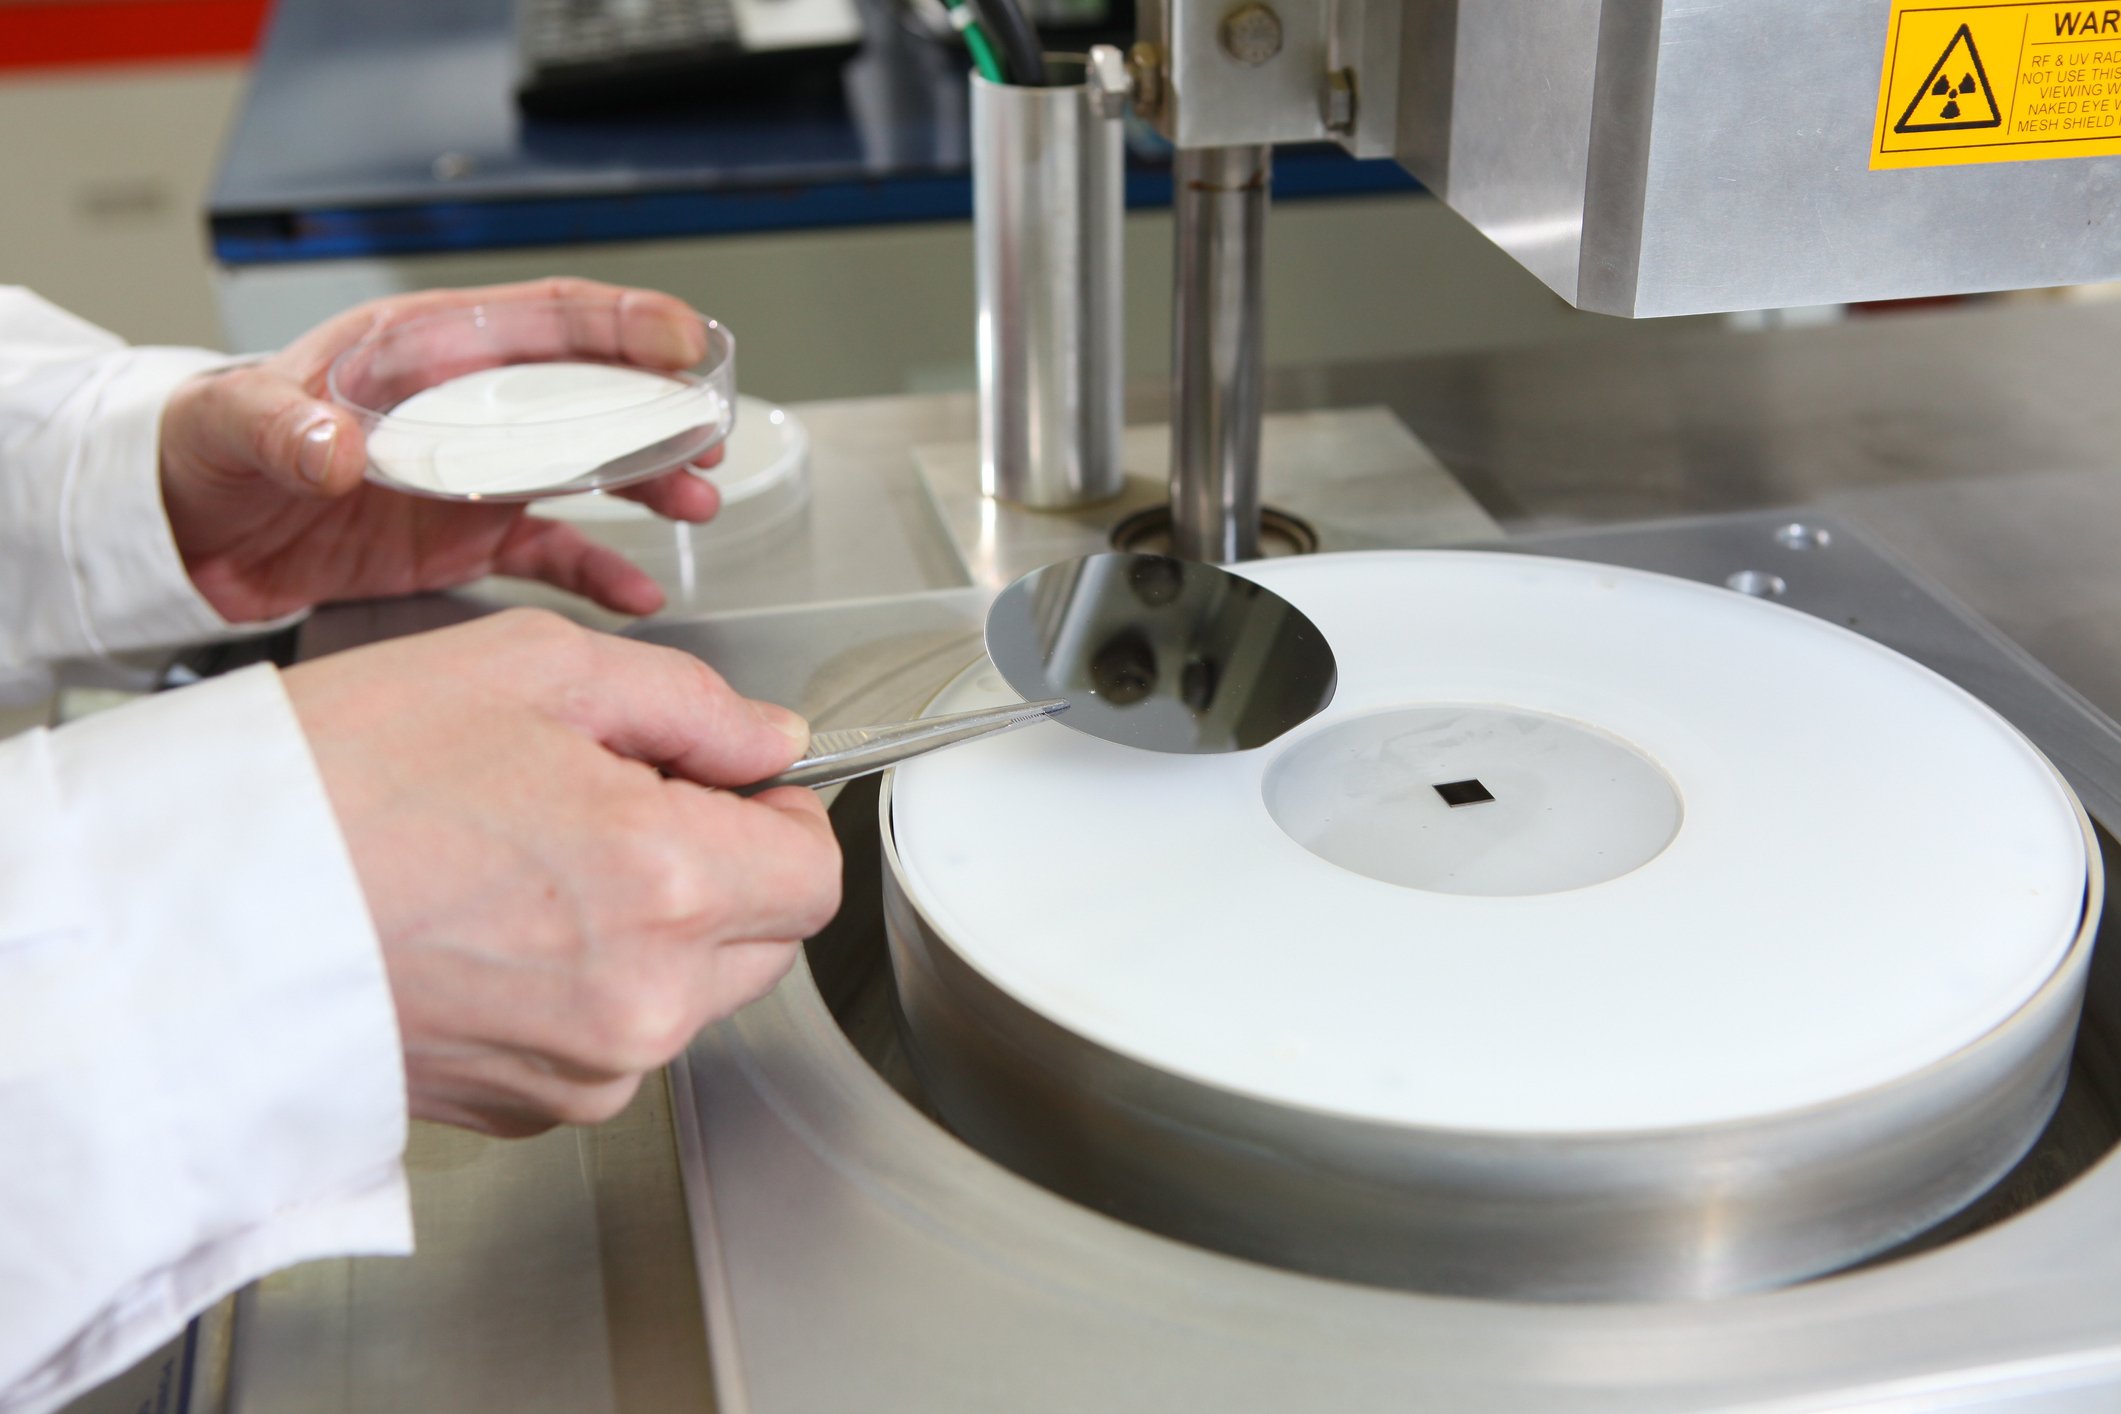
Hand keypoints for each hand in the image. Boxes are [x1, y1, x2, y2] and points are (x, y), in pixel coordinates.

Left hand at [160, 278, 723, 623]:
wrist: (180, 530)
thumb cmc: (202, 451)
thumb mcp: (231, 425)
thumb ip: (284, 426)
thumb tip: (337, 444)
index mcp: (421, 352)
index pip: (539, 321)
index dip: (618, 324)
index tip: (678, 338)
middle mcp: (463, 409)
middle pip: (587, 394)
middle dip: (658, 409)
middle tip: (708, 431)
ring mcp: (472, 476)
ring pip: (586, 468)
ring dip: (647, 483)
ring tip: (698, 501)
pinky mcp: (464, 539)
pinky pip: (550, 552)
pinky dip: (598, 573)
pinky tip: (634, 593)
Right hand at [283, 609, 840, 1135]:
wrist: (194, 913)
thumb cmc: (336, 780)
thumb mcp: (530, 668)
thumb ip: (688, 703)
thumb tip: (769, 739)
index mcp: (661, 883)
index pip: (815, 873)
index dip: (782, 815)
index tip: (729, 785)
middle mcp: (641, 1000)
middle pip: (766, 940)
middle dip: (721, 868)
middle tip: (610, 805)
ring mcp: (585, 1071)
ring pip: (692, 993)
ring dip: (654, 927)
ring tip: (531, 862)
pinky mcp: (529, 1111)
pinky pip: (611, 1039)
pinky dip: (588, 983)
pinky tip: (497, 924)